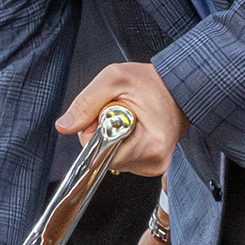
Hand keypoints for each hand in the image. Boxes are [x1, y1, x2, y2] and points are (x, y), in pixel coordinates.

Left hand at [58, 63, 182, 176]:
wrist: (180, 87)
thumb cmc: (154, 81)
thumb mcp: (114, 79)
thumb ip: (86, 102)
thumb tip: (64, 126)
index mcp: (149, 145)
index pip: (101, 154)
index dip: (95, 131)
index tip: (107, 112)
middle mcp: (154, 162)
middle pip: (105, 158)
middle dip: (103, 134)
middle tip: (118, 111)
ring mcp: (154, 166)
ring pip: (113, 159)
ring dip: (112, 138)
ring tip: (129, 118)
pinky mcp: (152, 164)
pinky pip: (123, 158)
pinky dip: (121, 142)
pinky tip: (133, 127)